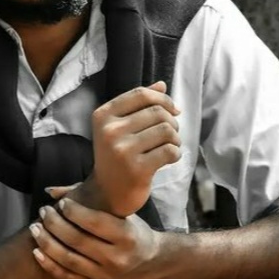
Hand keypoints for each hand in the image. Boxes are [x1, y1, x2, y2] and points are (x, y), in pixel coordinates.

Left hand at [29, 197, 160, 278]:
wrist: (153, 265)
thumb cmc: (135, 233)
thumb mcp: (125, 214)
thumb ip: (93, 201)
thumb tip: (53, 192)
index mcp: (127, 237)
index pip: (94, 222)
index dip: (73, 211)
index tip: (61, 203)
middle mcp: (116, 259)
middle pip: (77, 240)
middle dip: (55, 224)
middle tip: (43, 211)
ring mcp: (105, 277)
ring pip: (68, 259)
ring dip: (47, 242)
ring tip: (36, 228)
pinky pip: (67, 277)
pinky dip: (49, 264)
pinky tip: (37, 251)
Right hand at [68, 81, 180, 216]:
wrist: (107, 194)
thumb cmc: (117, 156)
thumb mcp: (120, 127)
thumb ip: (139, 105)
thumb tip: (162, 84)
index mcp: (103, 116)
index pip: (141, 94)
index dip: (163, 99)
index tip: (174, 110)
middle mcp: (110, 131)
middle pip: (157, 112)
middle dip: (172, 122)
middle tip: (171, 134)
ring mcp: (122, 150)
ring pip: (167, 130)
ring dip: (175, 138)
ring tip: (170, 146)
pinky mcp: (137, 169)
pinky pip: (170, 151)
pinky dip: (176, 154)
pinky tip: (169, 158)